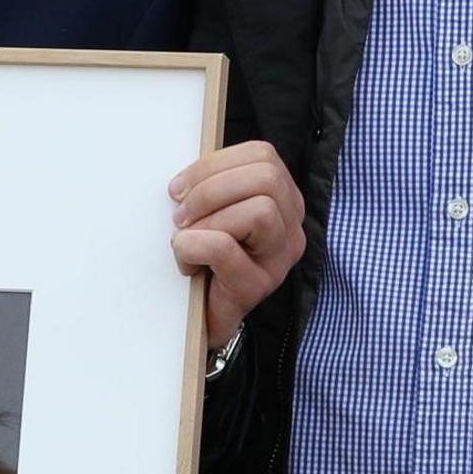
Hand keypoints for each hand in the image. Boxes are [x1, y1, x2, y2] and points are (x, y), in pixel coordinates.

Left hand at [169, 142, 302, 352]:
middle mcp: (291, 227)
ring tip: (186, 237)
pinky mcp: (258, 285)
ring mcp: (279, 258)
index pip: (263, 155)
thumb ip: (213, 187)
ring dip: (208, 218)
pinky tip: (187, 264)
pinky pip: (224, 247)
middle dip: (211, 187)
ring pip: (260, 209)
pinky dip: (193, 247)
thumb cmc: (207, 261)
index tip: (181, 187)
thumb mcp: (214, 212)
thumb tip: (185, 178)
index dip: (215, 163)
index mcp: (283, 200)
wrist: (203, 318)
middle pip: (266, 176)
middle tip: (181, 213)